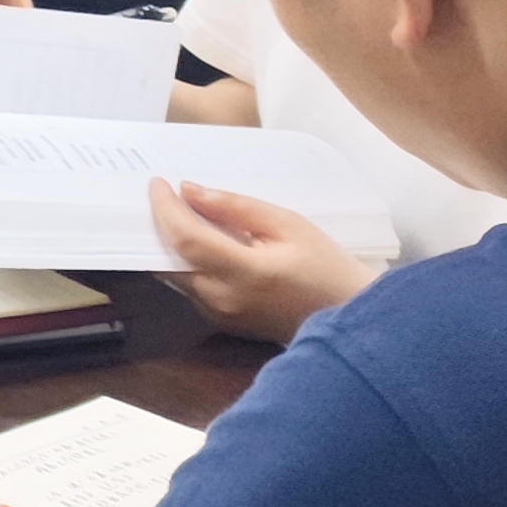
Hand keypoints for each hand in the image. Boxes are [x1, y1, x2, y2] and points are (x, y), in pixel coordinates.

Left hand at [150, 179, 375, 340]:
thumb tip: (189, 191)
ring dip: (169, 245)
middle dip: (160, 225)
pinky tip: (197, 242)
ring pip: (174, 276)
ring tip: (176, 214)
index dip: (165, 209)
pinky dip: (185, 263)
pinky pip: (189, 288)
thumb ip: (235, 207)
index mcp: (243, 273)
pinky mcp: (221, 323)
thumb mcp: (288, 224)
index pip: (185, 239)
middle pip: (169, 259)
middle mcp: (222, 299)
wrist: (349, 316)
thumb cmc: (326, 266)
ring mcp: (219, 316)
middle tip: (162, 196)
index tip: (157, 183)